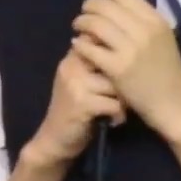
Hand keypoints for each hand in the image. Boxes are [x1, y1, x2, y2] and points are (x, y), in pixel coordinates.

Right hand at [24, 48, 124, 166]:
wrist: (55, 140)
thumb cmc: (74, 111)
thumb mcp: (79, 82)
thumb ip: (94, 65)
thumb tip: (124, 47)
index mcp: (71, 59)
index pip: (98, 39)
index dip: (116, 52)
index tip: (122, 72)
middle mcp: (71, 67)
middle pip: (112, 61)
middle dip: (123, 80)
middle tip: (125, 94)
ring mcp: (75, 84)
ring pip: (116, 83)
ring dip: (122, 99)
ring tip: (118, 109)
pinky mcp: (82, 104)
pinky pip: (115, 103)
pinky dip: (119, 114)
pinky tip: (114, 120)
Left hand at [71, 0, 180, 138]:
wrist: (174, 104)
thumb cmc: (167, 72)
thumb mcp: (162, 39)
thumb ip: (142, 21)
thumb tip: (115, 3)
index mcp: (155, 20)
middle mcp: (144, 30)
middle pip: (105, 6)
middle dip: (88, 6)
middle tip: (82, 13)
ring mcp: (130, 49)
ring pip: (95, 24)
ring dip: (81, 23)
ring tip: (78, 27)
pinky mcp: (118, 68)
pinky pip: (90, 48)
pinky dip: (80, 44)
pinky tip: (77, 45)